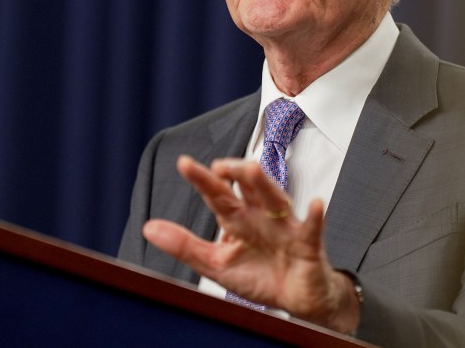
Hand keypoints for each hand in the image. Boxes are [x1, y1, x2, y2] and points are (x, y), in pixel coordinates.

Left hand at [143, 155, 359, 332]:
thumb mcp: (215, 264)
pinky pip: (311, 228)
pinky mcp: (307, 243)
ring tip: (253, 170)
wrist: (294, 301)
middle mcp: (261, 217)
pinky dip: (315, 217)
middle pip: (249, 188)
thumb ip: (184, 245)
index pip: (218, 195)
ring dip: (266, 185)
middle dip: (236, 173)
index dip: (202, 180)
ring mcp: (285, 227)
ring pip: (276, 200)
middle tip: (221, 166)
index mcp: (238, 220)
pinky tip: (316, 205)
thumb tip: (148, 228)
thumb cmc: (258, 276)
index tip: (184, 164)